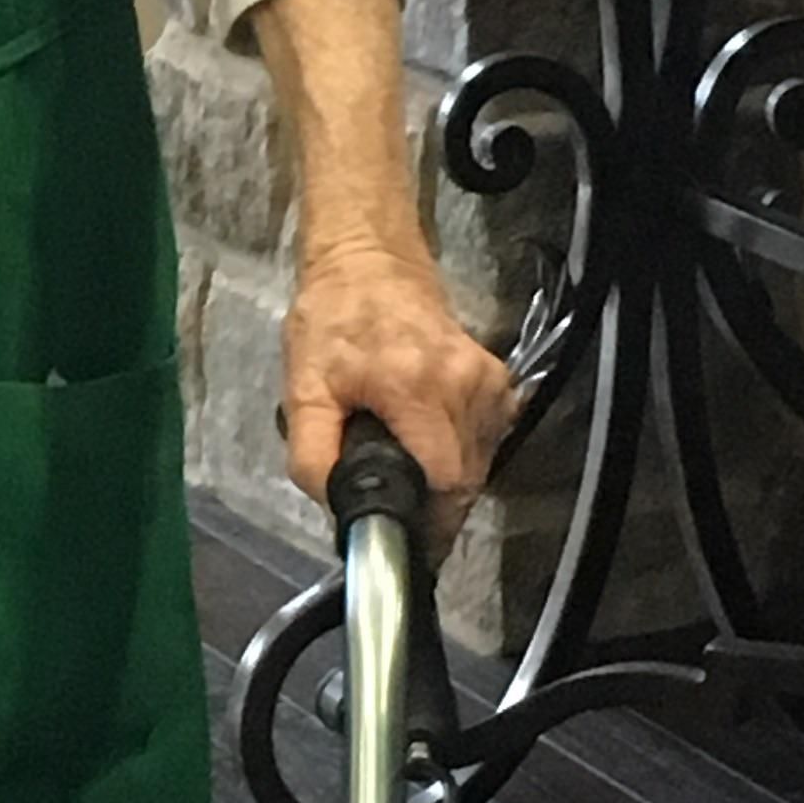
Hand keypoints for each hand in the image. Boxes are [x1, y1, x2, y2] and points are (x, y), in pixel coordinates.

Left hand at [281, 236, 512, 508]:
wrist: (368, 263)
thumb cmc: (330, 322)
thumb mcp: (304, 391)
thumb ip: (314, 457)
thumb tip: (339, 511)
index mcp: (417, 388)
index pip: (445, 482)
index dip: (426, 521)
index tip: (403, 539)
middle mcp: (466, 385)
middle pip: (467, 480)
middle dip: (434, 508)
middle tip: (397, 514)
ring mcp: (490, 382)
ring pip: (481, 464)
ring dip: (448, 484)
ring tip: (408, 475)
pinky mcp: (500, 380)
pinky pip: (489, 440)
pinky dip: (462, 456)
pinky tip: (428, 447)